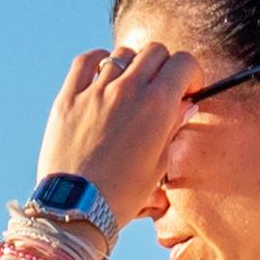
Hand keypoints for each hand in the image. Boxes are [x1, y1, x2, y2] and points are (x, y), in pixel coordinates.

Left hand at [38, 43, 194, 202]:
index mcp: (157, 105)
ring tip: (130, 87)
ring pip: (122, 54)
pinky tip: (102, 72)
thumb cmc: (122, 195)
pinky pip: (85, 61)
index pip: (183, 63)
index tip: (187, 89)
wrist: (76, 209)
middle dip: (164, 66)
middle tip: (161, 88)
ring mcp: (95, 91)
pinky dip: (98, 60)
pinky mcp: (69, 98)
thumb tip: (185, 105)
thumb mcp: (159, 165)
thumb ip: (173, 127)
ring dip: (133, 65)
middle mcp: (128, 90)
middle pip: (155, 51)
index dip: (190, 74)